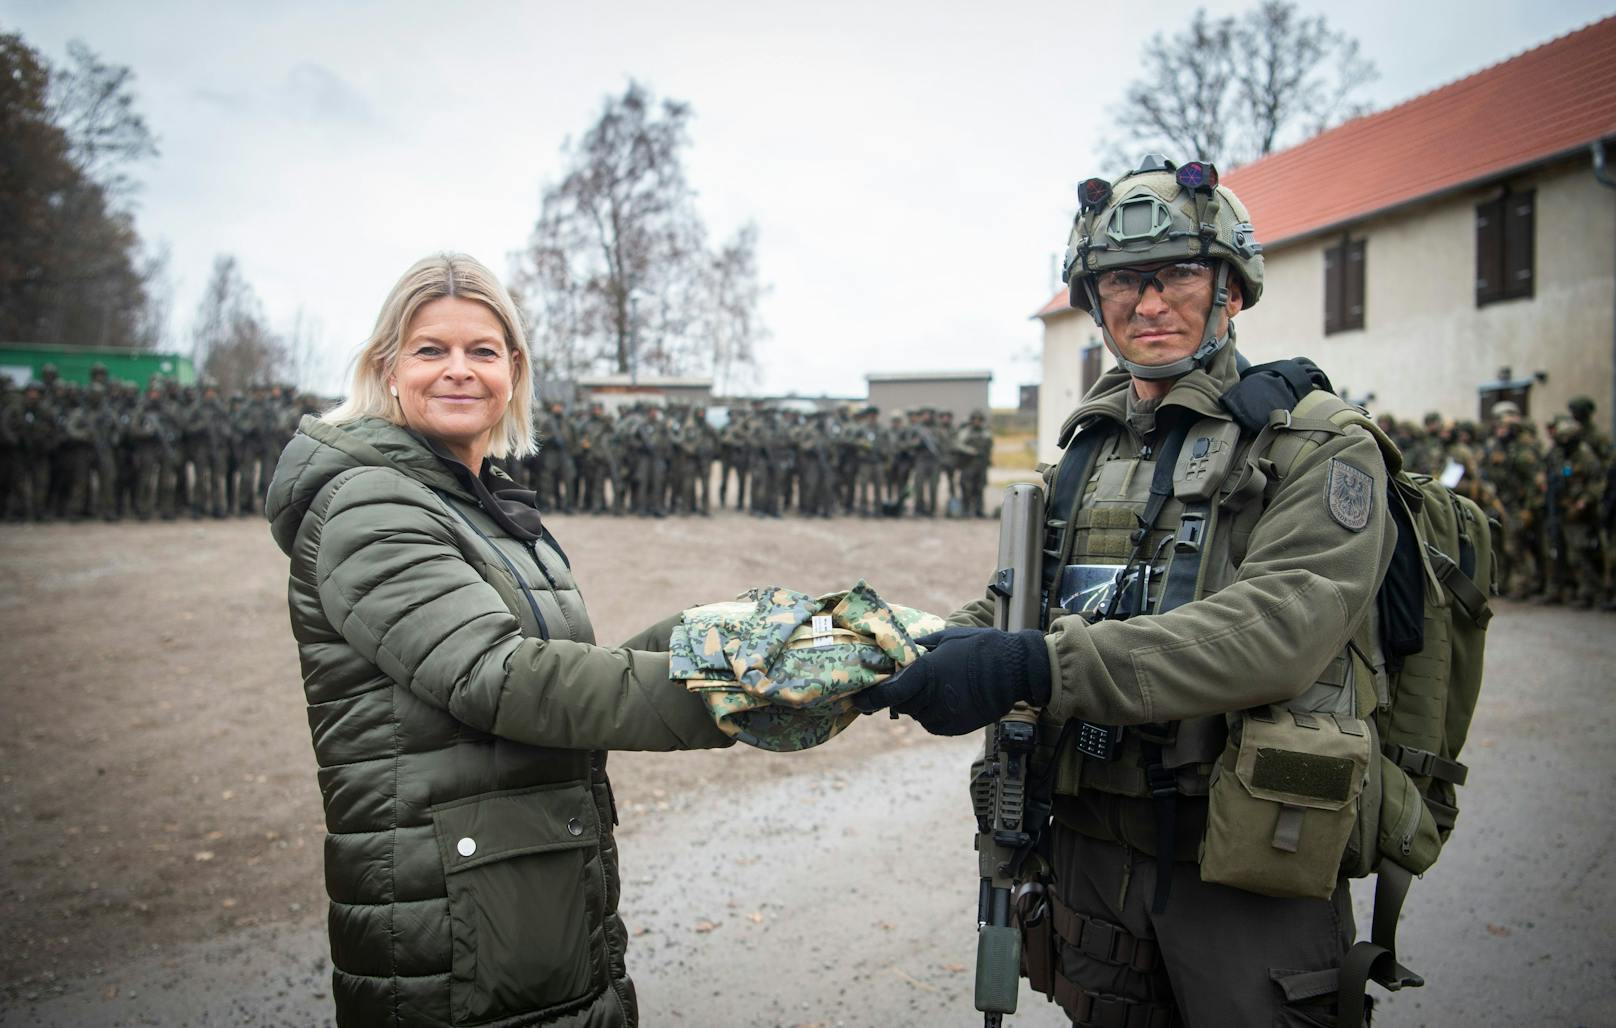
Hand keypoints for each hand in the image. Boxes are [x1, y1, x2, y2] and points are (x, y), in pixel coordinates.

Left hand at [853, 626, 1050, 735]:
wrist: (1016, 670)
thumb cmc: (981, 647)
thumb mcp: (946, 637)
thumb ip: (920, 647)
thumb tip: (901, 651)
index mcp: (926, 673)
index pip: (889, 693)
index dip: (870, 698)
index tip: (857, 700)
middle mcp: (931, 699)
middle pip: (900, 704)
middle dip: (899, 694)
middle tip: (905, 682)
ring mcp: (944, 716)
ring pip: (916, 713)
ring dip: (917, 703)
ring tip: (939, 685)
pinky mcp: (954, 727)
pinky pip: (932, 722)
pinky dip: (932, 712)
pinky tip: (949, 697)